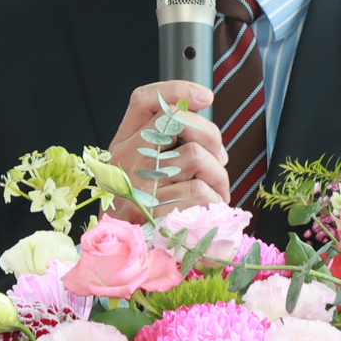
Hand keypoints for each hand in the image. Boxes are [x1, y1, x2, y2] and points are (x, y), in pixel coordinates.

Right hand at [107, 81, 228, 220]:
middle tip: (219, 157)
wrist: (121, 250)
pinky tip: (211, 208)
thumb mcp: (142, 170)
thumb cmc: (140, 207)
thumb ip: (167, 146)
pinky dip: (214, 199)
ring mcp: (139, 182)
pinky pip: (198, 191)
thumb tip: (210, 136)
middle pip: (175, 121)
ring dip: (217, 174)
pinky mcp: (153, 209)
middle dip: (210, 135)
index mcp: (125, 143)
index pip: (144, 101)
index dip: (176, 90)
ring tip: (218, 190)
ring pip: (194, 155)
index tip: (205, 97)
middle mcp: (128, 157)